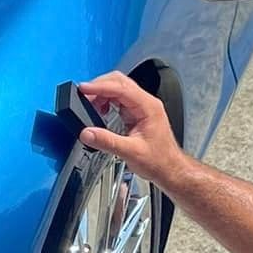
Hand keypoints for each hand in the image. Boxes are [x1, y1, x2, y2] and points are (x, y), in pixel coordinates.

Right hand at [77, 71, 185, 188]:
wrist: (169, 169)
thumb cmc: (159, 161)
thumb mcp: (130, 152)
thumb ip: (107, 142)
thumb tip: (87, 133)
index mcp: (148, 107)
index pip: (121, 88)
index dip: (100, 87)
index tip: (84, 89)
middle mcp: (146, 103)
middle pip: (119, 82)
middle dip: (99, 86)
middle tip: (83, 96)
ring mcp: (142, 107)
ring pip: (118, 88)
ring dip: (102, 93)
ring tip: (89, 104)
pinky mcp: (137, 113)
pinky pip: (119, 99)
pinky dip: (106, 100)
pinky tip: (99, 110)